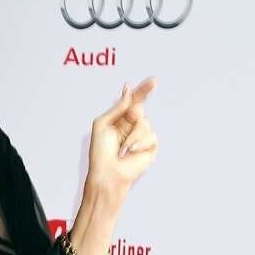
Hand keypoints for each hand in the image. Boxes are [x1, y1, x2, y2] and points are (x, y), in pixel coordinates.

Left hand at [86, 77, 158, 199]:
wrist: (108, 173)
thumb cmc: (101, 152)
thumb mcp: (103, 124)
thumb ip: (118, 108)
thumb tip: (129, 90)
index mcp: (120, 118)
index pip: (133, 100)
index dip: (143, 90)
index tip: (153, 81)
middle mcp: (132, 124)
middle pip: (140, 108)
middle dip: (133, 115)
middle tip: (125, 124)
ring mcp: (141, 135)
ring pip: (144, 123)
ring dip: (130, 136)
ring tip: (121, 149)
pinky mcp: (150, 146)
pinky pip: (150, 136)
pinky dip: (138, 144)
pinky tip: (129, 152)